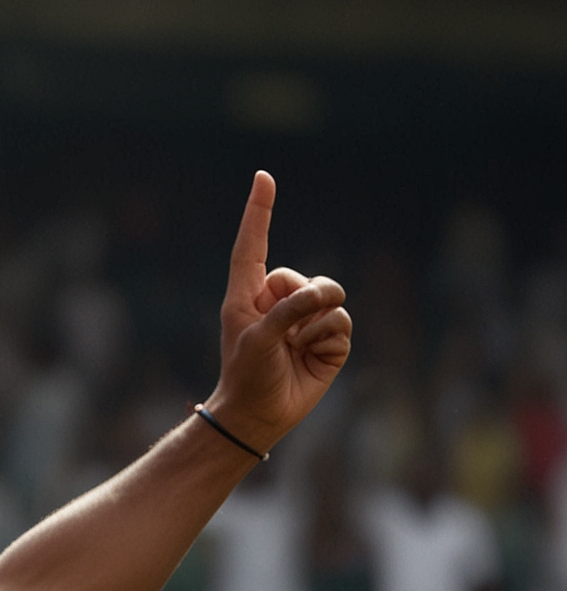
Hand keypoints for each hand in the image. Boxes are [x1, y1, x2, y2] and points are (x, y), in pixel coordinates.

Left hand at [205, 172, 349, 453]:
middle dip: (303, 300)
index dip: (259, 211)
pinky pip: (342, 322)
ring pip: (330, 297)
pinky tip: (312, 356)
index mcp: (248, 293)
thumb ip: (289, 311)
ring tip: (296, 347)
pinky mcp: (329, 339)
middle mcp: (278, 300)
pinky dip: (329, 339)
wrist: (260, 414)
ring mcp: (305, 318)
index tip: (263, 176)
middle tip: (284, 332)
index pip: (253, 245)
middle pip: (304, 277)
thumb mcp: (259, 338)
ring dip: (316, 323)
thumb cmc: (246, 373)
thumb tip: (327, 296)